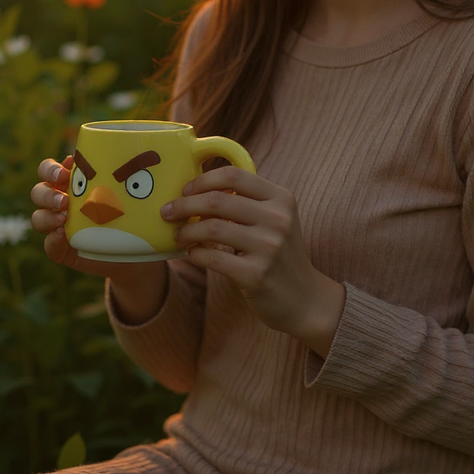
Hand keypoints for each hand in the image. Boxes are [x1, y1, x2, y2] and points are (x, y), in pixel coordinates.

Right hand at [30, 155, 151, 285]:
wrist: (137, 253)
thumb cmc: (140, 217)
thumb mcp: (147, 202)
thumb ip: (156, 204)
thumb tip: (163, 208)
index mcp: (76, 183)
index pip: (50, 170)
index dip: (51, 169)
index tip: (67, 169)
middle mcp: (64, 202)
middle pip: (39, 192)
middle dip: (47, 193)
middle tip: (65, 200)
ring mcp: (62, 227)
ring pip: (39, 218)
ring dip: (47, 216)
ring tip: (64, 218)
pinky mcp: (65, 251)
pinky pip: (50, 247)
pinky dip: (52, 241)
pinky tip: (62, 236)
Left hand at [161, 167, 344, 356]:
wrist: (305, 299)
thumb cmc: (280, 254)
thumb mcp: (275, 220)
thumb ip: (246, 202)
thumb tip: (198, 192)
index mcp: (281, 198)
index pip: (234, 175)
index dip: (204, 179)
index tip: (186, 189)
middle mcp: (278, 219)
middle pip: (218, 200)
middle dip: (185, 204)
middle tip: (168, 211)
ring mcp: (269, 247)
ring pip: (212, 228)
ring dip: (187, 230)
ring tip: (178, 234)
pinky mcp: (256, 274)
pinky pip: (213, 258)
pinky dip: (195, 254)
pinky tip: (192, 254)